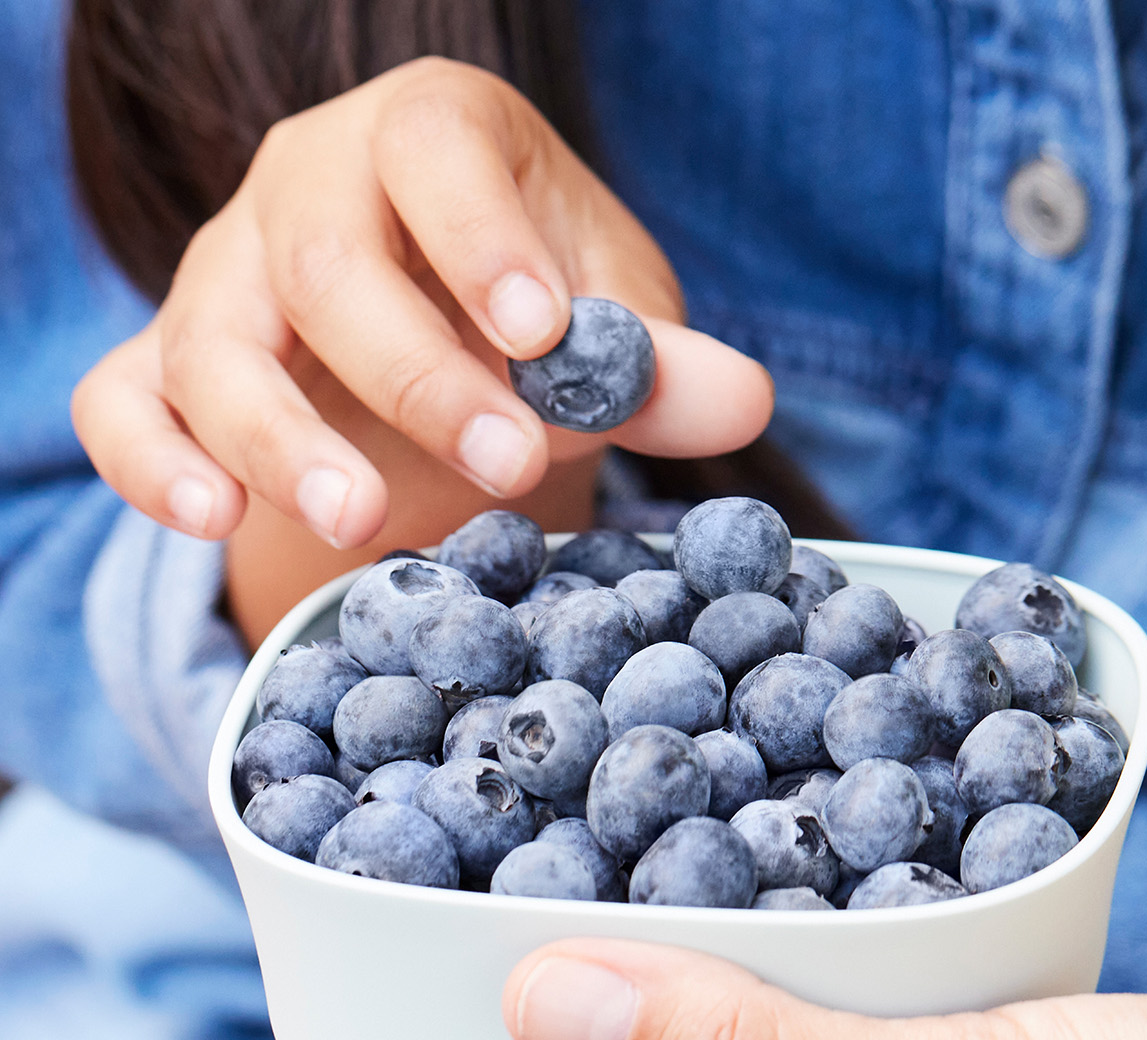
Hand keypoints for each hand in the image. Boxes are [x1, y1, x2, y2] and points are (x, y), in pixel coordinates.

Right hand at [72, 56, 771, 549]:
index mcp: (432, 133)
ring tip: (362, 520)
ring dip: (280, 437)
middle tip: (507, 466)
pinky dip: (152, 461)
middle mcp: (310, 181)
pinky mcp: (169, 358)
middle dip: (417, 375)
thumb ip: (668, 361)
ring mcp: (225, 269)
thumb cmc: (539, 306)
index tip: (544, 333)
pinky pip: (122, 399)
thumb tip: (745, 402)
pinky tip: (215, 517)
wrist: (454, 341)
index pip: (434, 149)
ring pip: (215, 340)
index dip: (481, 237)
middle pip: (326, 259)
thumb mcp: (614, 316)